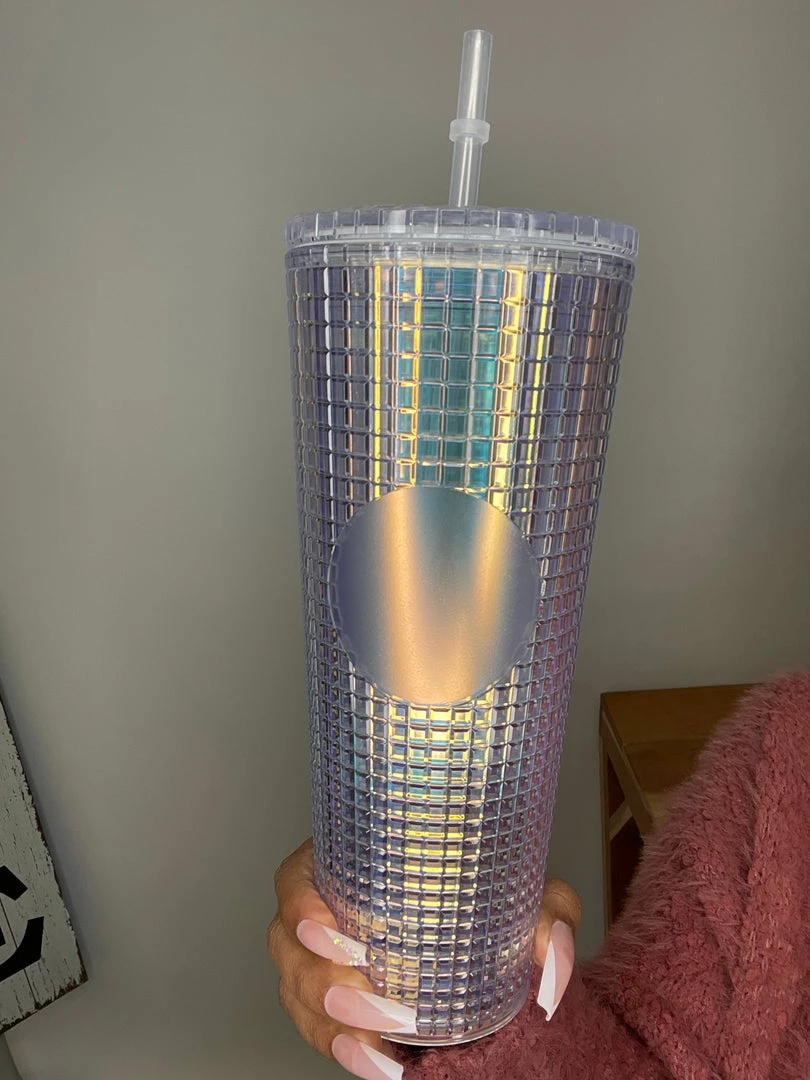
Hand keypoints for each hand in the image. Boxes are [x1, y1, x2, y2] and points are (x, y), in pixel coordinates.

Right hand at [268, 838, 580, 1079]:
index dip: (300, 908)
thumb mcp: (525, 892)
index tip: (334, 936)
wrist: (494, 932)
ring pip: (297, 995)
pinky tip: (378, 1065)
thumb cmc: (492, 893)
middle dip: (325, 984)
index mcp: (349, 860)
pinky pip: (318, 1029)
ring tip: (379, 1050)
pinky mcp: (335, 1002)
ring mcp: (321, 959)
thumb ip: (548, 919)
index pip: (296, 879)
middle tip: (379, 1008)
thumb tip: (554, 970)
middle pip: (288, 949)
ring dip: (331, 1028)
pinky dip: (343, 1050)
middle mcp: (324, 907)